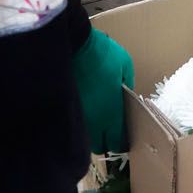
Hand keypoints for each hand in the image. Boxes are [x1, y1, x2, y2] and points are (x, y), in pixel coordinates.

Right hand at [72, 28, 134, 153]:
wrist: (73, 45)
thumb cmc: (103, 54)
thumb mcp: (125, 65)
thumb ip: (127, 84)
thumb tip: (125, 94)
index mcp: (111, 113)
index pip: (116, 142)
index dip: (119, 142)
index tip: (120, 137)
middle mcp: (93, 121)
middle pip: (99, 147)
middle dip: (103, 141)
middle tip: (106, 130)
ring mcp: (77, 116)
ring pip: (84, 137)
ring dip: (90, 133)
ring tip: (93, 120)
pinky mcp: (64, 108)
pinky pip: (72, 123)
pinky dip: (77, 121)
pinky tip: (80, 110)